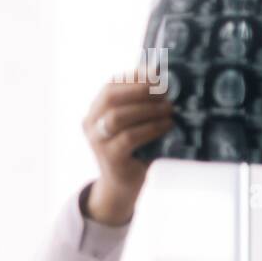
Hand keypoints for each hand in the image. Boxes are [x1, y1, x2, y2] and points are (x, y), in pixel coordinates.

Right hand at [81, 71, 174, 224]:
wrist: (123, 186)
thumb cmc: (135, 150)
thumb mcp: (135, 124)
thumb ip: (142, 106)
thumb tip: (167, 84)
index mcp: (95, 111)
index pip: (110, 86)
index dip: (133, 78)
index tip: (156, 74)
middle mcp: (91, 123)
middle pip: (110, 97)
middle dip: (140, 90)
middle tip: (165, 91)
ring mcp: (98, 141)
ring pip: (118, 117)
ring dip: (147, 109)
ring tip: (169, 109)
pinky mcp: (110, 157)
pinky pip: (129, 138)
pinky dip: (151, 128)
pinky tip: (167, 125)